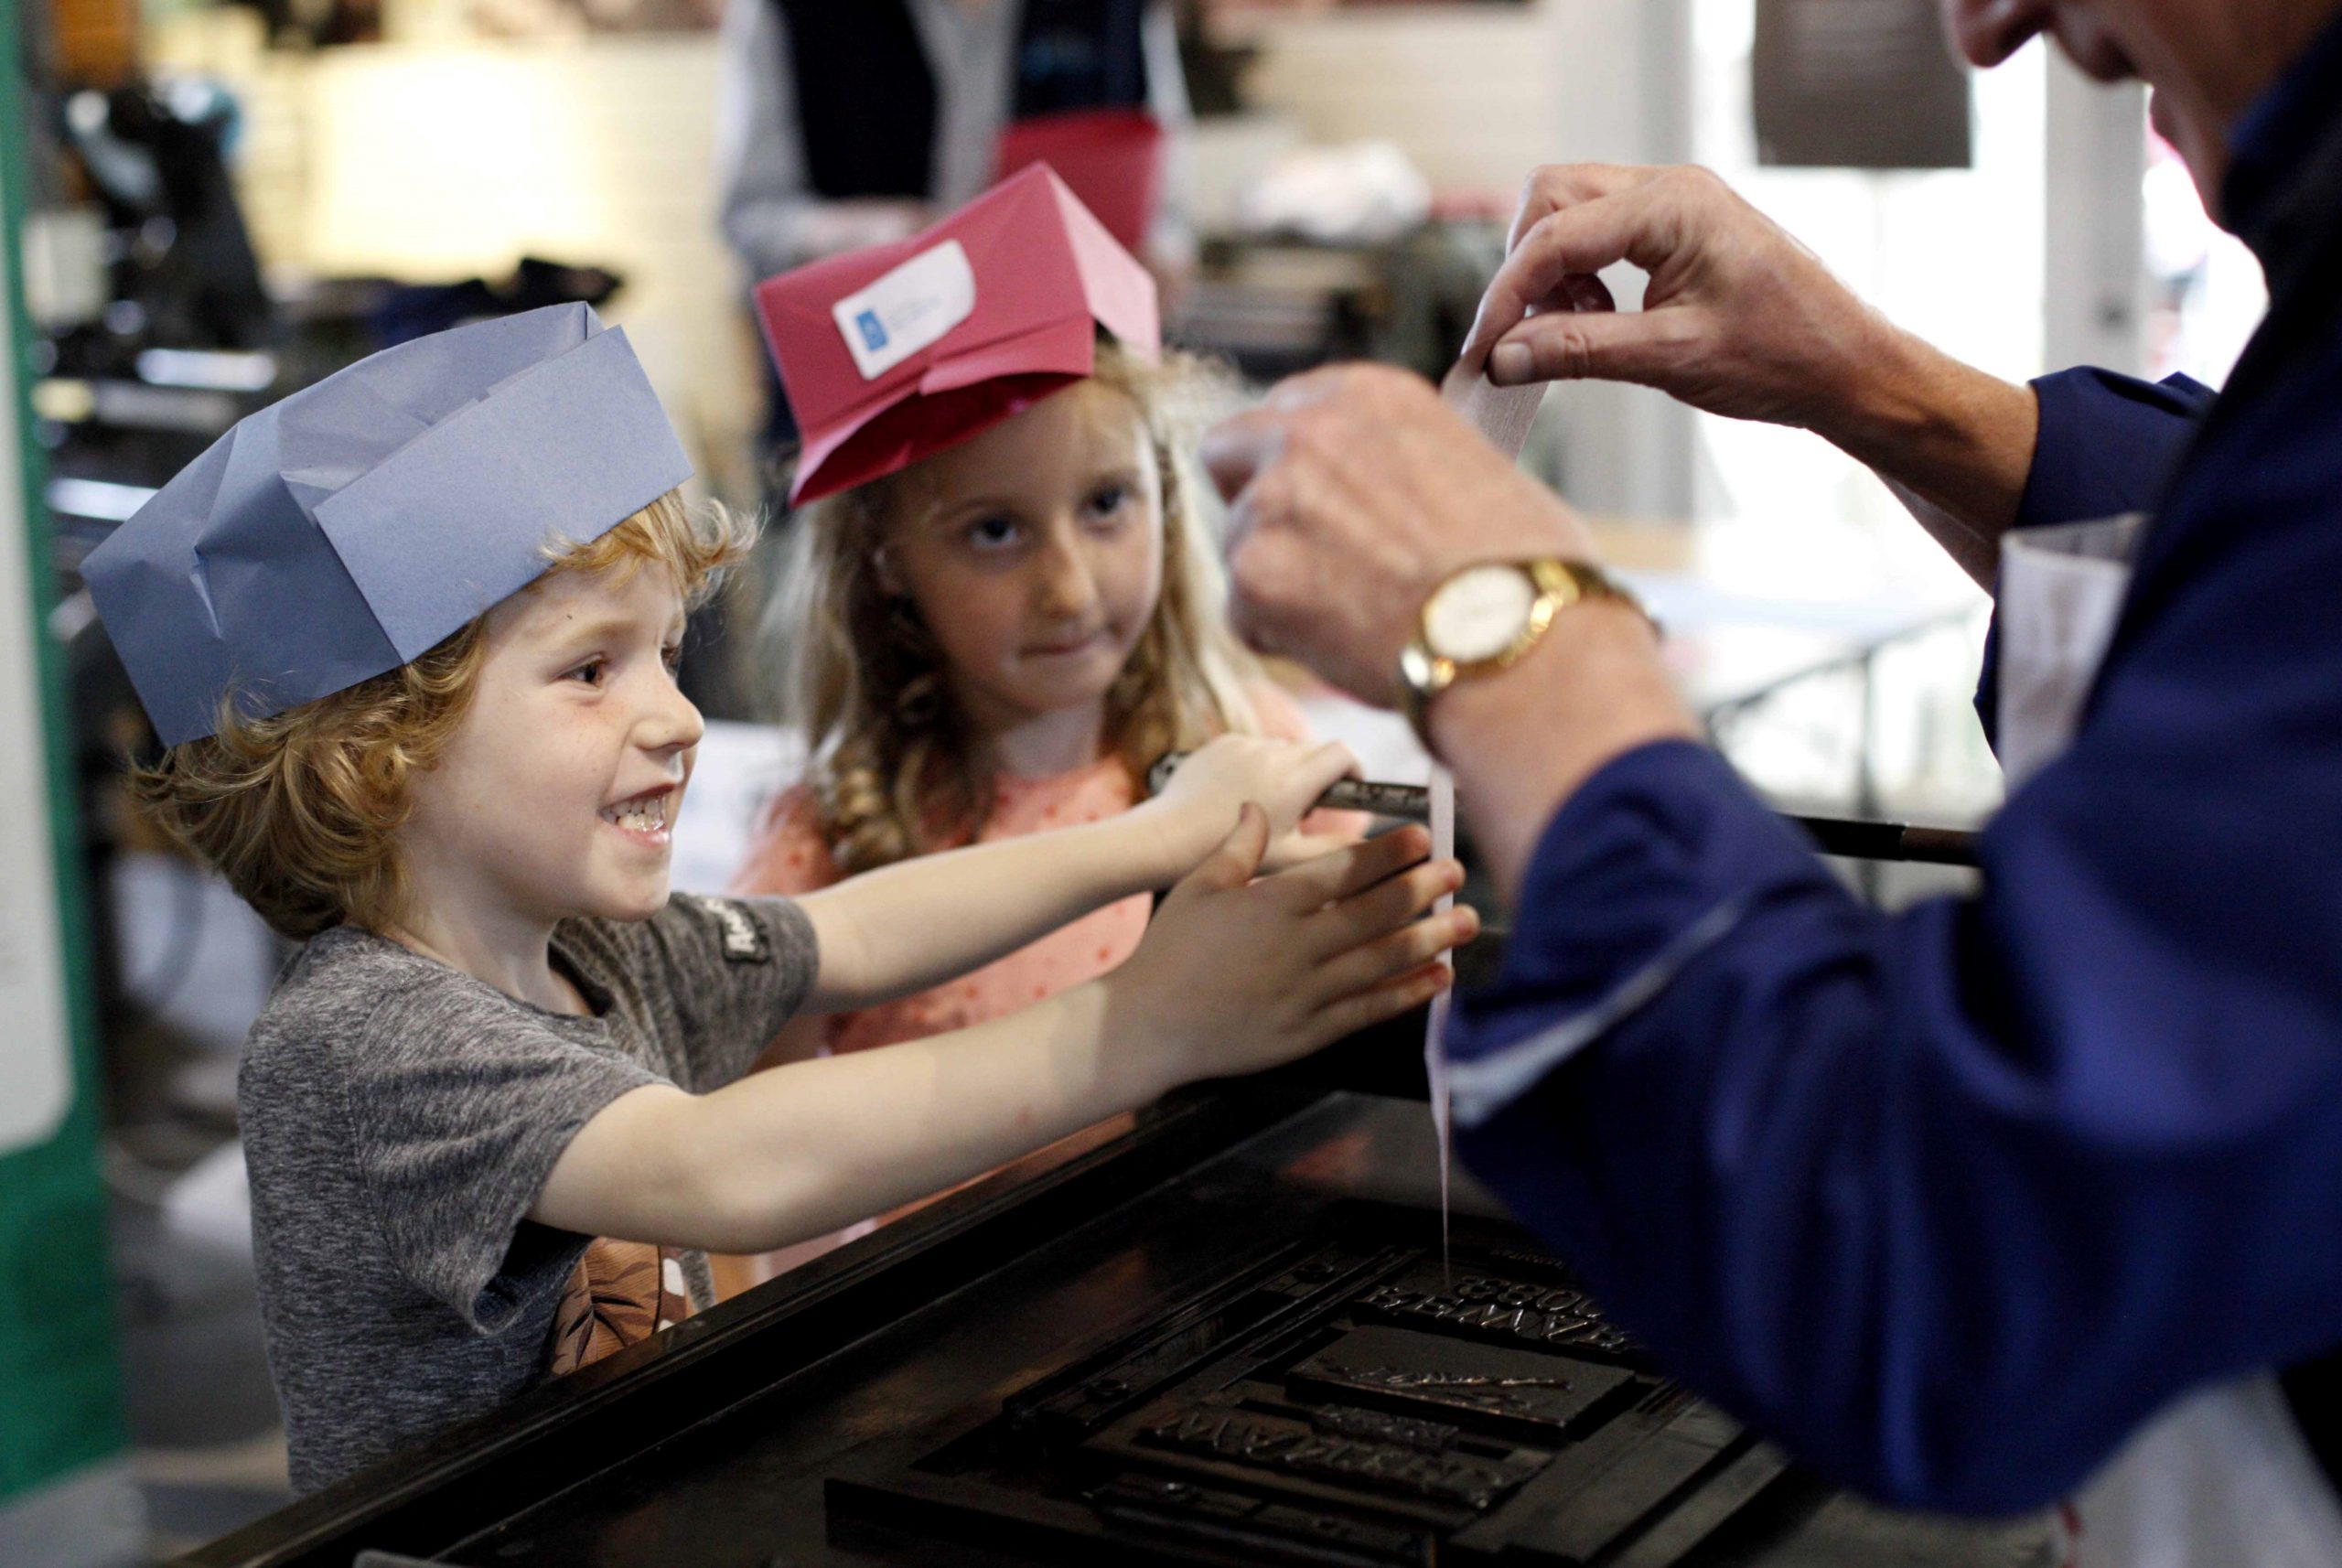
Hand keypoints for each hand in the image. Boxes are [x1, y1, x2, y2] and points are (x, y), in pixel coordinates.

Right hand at [1108, 812, 1475, 1085]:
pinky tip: (1439, 976)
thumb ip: (1237, 847)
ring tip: (1466, 920)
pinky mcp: (1309, 1032)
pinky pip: (1369, 1008)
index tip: (1423, 839)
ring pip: (1382, 959)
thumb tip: (1259, 807)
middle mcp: (1296, 946)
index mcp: (1270, 905)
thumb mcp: (1196, 887)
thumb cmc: (1169, 952)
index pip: (1342, 871)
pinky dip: (1408, 992)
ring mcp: (1306, 992)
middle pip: (1373, 912)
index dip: (1388, 854)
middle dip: (1422, 889)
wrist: (1149, 1027)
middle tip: (1457, 871)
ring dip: (1429, 937)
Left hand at [1141, 734, 1359, 871]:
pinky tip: (1236, 796)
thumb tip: (1366, 848)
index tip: (1352, 789)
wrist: (1168, 837)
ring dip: (1285, 770)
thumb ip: (1334, 851)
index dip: (1354, 769)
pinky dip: (1254, 765)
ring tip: (1267, 806)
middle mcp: (1272, 753)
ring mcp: (1244, 745)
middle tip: (1305, 810)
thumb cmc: (1229, 853)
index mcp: (1295, 780)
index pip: (1343, 754)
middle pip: (1313, 751)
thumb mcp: (1289, 859)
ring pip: (1281, 749)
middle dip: (1318, 775)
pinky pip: (1250, 748)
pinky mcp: (1220, 744)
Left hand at [1202, 363, 1597, 706]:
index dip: (1293, 459)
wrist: (1518, 638)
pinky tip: (1345, 645)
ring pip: (1237, 543)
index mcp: (1368, 394)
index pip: (1286, 408)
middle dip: (1250, 499)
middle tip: (1297, 551)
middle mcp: (1309, 432)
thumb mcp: (1468, 465)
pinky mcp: (1253, 573)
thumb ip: (1395, 462)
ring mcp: (1272, 500)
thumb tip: (1373, 493)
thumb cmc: (1522, 568)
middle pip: (1228, 453)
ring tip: (1355, 616)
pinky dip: (1280, 637)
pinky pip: (1242, 614)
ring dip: (1276, 581)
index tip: (1314, 496)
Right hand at [1460, 162, 2036, 578]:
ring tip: (1573, 330)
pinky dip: (1581, 273)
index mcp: (1672, 206)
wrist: (1846, 368)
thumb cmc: (1781, 357)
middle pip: (1551, 199)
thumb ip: (1579, 353)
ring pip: (1571, 210)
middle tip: (1525, 334)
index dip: (1508, 295)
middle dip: (1526, 266)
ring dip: (1553, 269)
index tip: (1482, 350)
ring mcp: (1674, 203)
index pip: (1555, 235)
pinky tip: (1599, 320)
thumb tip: (1505, 358)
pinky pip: (1602, 231)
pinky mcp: (1677, 228)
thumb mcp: (1670, 360)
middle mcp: (1670, 189)